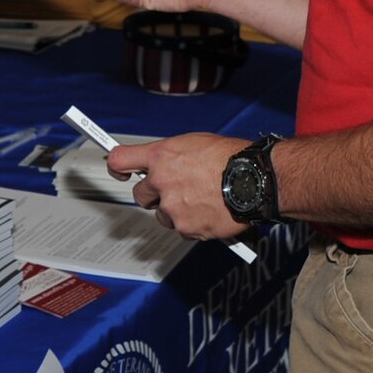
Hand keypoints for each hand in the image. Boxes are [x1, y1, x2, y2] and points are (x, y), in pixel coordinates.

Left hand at [107, 132, 248, 241]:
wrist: (254, 179)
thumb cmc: (230, 158)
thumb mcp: (192, 144)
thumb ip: (169, 157)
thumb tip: (158, 163)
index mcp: (161, 156)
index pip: (119, 160)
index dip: (117, 167)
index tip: (120, 172)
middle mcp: (161, 181)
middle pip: (140, 196)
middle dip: (154, 195)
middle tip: (176, 190)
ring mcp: (172, 207)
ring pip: (163, 215)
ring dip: (176, 210)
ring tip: (201, 199)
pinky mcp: (186, 227)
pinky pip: (183, 229)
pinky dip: (193, 224)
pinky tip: (209, 210)